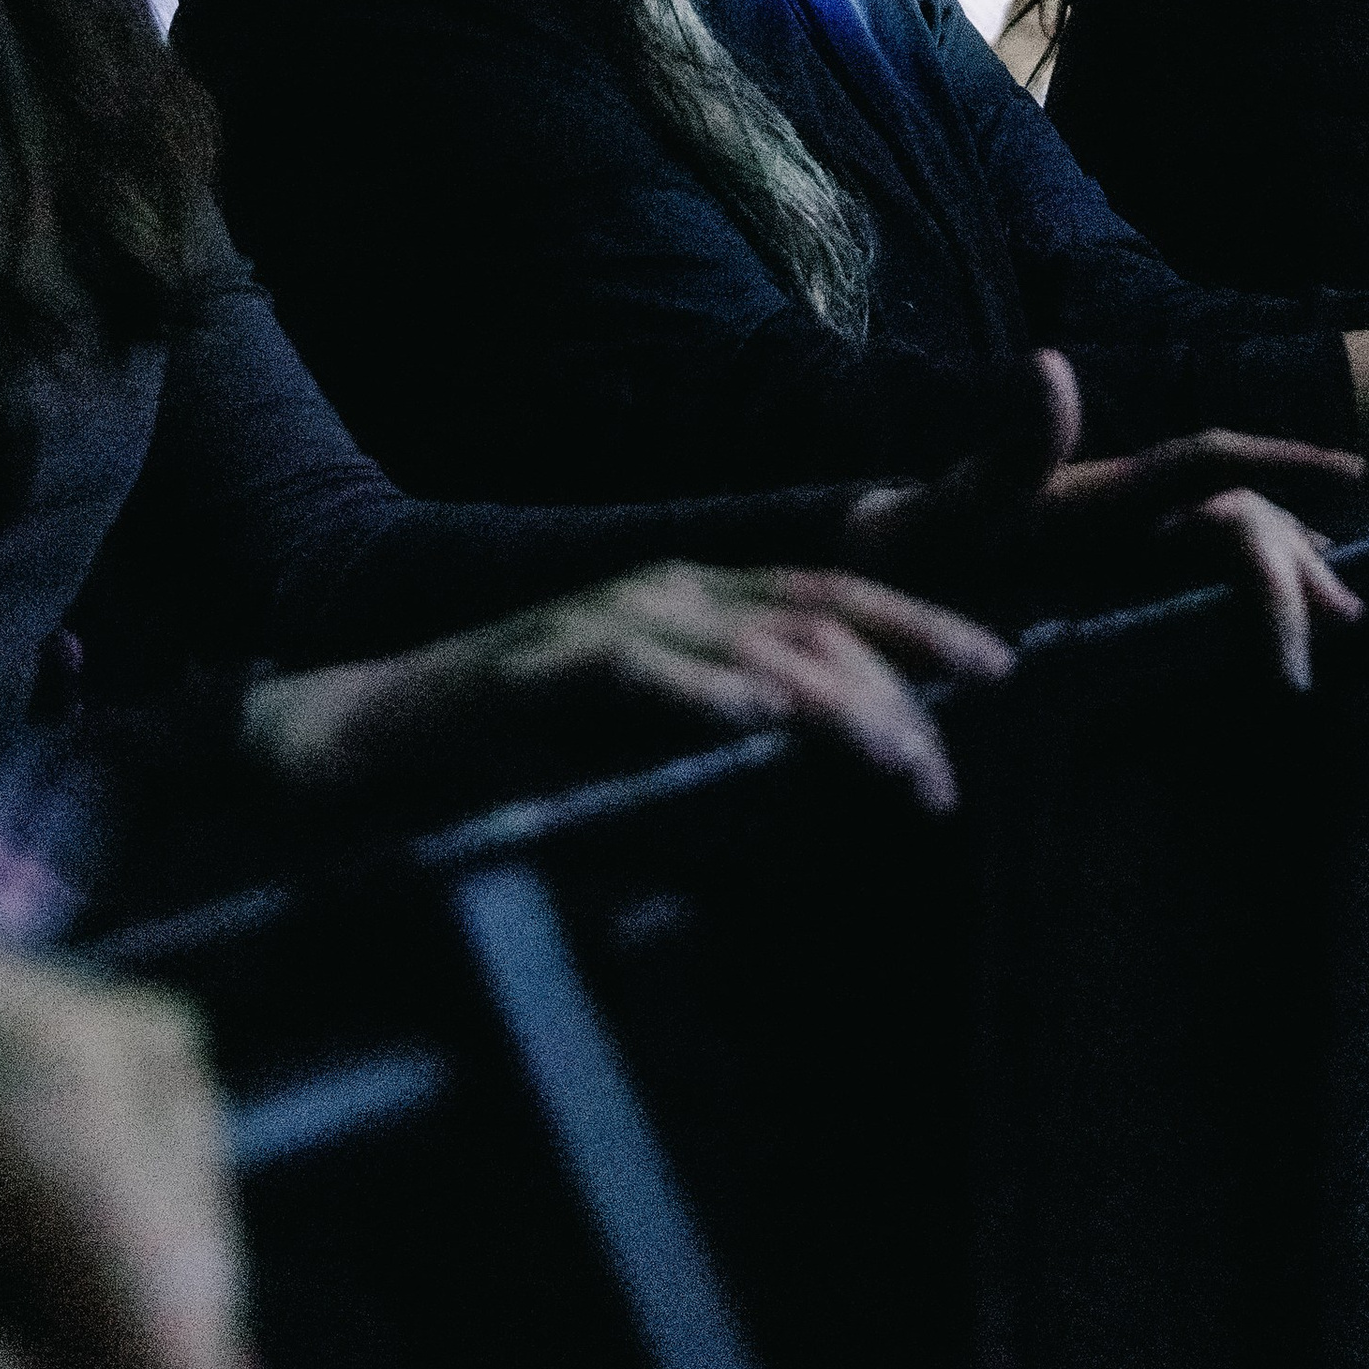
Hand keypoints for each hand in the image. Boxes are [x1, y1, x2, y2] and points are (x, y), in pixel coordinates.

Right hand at [244, 562, 1014, 820]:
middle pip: (815, 614)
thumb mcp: (649, 741)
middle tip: (949, 761)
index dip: (920, 627)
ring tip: (898, 759)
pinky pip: (645, 673)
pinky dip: (709, 695)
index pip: (833, 601)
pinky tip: (763, 725)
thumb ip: (730, 741)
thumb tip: (827, 776)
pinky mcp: (548, 665)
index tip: (1001, 666)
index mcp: (697, 602)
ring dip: (835, 702)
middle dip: (901, 673)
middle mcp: (665, 593)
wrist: (367, 742)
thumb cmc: (515, 751)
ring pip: (751, 643)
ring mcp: (606, 620)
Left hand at [842, 349, 1366, 683]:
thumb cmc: (923, 539)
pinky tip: (1290, 623)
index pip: (1212, 463)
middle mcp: (1133, 509)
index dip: (1283, 461)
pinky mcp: (1118, 586)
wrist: (882, 564)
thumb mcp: (963, 504)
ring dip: (1291, 577)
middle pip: (1242, 517)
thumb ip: (1013, 450)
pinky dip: (1261, 595)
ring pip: (1238, 544)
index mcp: (1111, 490)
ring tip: (1338, 622)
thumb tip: (1050, 365)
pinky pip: (1210, 579)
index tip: (1354, 472)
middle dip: (1293, 563)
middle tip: (1336, 625)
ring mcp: (1130, 546)